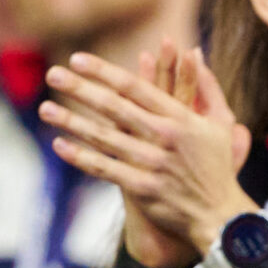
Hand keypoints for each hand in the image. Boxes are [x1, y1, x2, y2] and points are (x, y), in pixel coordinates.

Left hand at [43, 42, 255, 254]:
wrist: (220, 215)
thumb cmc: (218, 166)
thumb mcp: (221, 123)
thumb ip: (208, 87)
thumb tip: (196, 52)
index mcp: (182, 118)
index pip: (136, 88)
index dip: (104, 72)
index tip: (77, 60)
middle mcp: (166, 138)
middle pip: (115, 107)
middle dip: (81, 89)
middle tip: (53, 73)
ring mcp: (153, 163)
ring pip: (104, 138)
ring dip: (72, 122)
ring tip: (45, 109)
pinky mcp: (143, 188)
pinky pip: (105, 169)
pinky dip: (80, 157)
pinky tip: (60, 144)